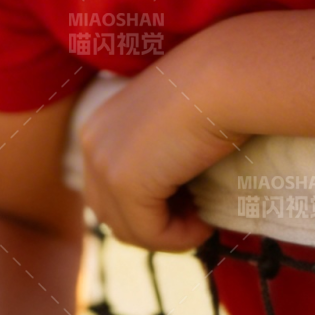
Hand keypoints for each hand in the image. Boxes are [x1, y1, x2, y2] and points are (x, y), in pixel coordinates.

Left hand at [75, 41, 246, 250]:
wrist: (223, 77)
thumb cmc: (212, 95)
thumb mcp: (169, 129)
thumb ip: (154, 158)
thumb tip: (165, 206)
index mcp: (98, 127)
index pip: (107, 191)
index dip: (147, 208)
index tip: (188, 201)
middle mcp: (91, 143)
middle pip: (111, 214)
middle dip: (153, 226)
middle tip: (195, 215)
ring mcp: (104, 163)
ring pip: (129, 230)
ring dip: (168, 235)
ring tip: (202, 218)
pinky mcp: (126, 182)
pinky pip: (151, 233)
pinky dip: (180, 237)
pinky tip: (205, 221)